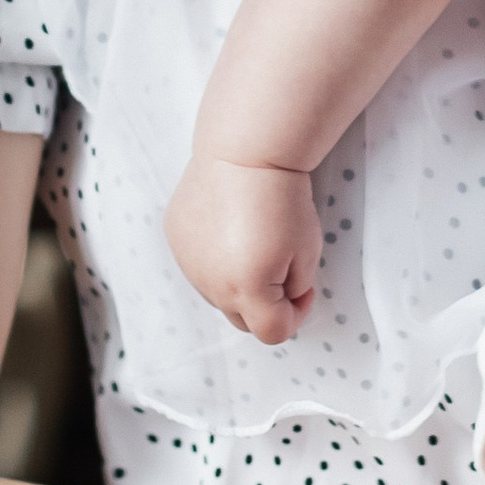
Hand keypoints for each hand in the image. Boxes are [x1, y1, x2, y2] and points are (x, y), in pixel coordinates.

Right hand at [164, 153, 320, 342]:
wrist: (245, 152)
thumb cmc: (281, 198)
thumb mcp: (307, 251)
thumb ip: (295, 288)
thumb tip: (283, 298)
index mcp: (247, 291)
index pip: (273, 332)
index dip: (297, 315)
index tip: (305, 288)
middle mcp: (212, 285)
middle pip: (242, 320)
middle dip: (265, 305)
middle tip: (283, 270)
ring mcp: (189, 264)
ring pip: (218, 294)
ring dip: (238, 283)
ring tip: (255, 244)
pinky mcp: (176, 241)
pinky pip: (199, 266)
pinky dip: (216, 260)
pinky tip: (231, 229)